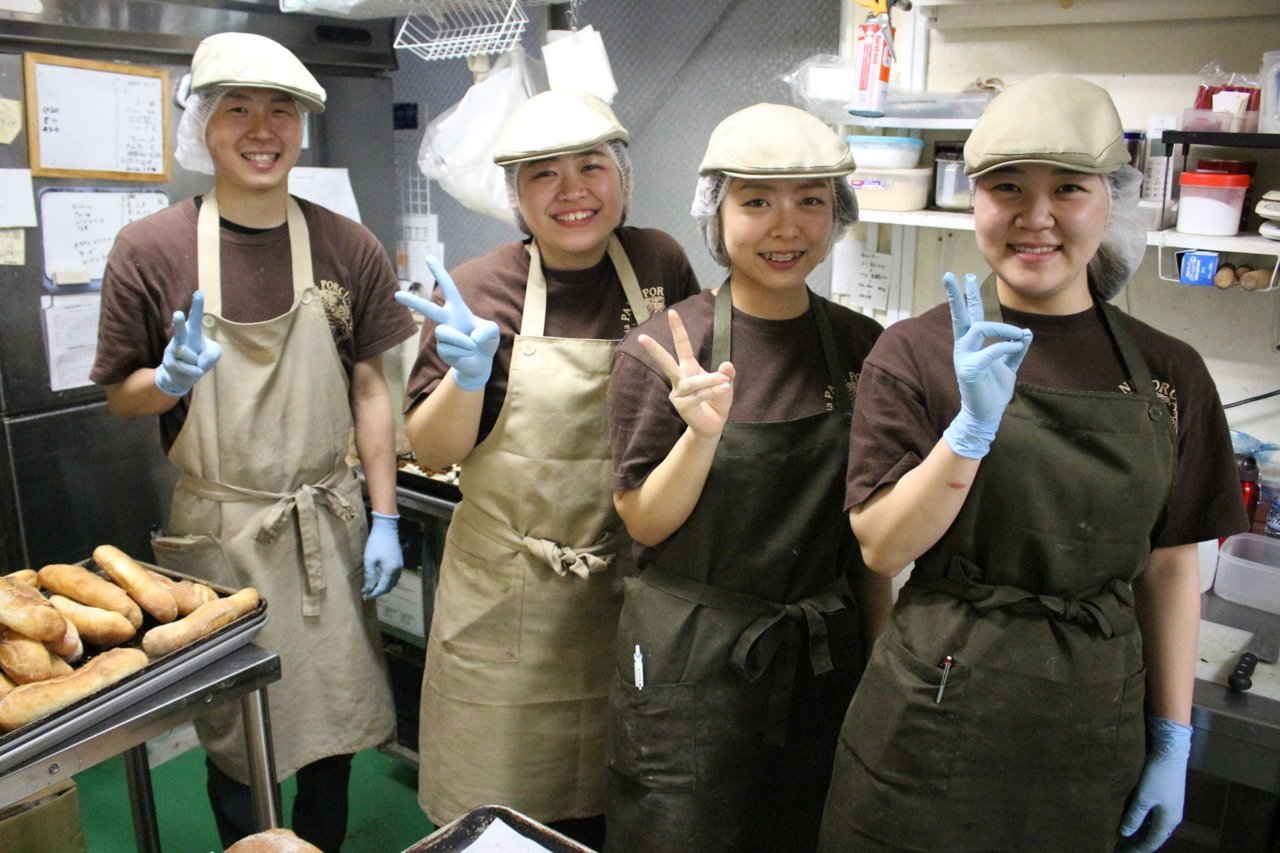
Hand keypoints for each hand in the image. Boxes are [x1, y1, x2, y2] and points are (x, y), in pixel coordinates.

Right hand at [155, 291, 221, 396]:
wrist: (181, 376)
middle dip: (178, 322)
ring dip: (194, 360)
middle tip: (178, 314)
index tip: (199, 292)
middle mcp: (181, 337)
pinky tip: (193, 371)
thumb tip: (197, 361)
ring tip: (196, 363)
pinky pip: (185, 368)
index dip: (197, 305)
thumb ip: (212, 355)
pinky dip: (193, 371)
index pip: (195, 316)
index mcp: (193, 331)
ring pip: (183, 352)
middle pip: (179, 329)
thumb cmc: (200, 359)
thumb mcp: (213, 354)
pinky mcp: (169, 362)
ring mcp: (173, 349)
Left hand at [362, 512, 402, 599]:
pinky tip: (379, 579)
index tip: (365, 597)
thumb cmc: (376, 543)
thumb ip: (370, 576)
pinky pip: (394, 576)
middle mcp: (398, 570)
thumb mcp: (369, 560)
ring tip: (371, 587)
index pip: (382, 588)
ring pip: (392, 582)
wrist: (386, 528)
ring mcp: (400, 566)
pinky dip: (386, 581)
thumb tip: (369, 589)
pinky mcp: (399, 562)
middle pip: (389, 587)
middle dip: (378, 592)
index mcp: (390, 570)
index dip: (374, 594)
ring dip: (383, 587)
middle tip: (367, 594)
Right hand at [395, 257, 498, 391]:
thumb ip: (488, 330)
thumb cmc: (484, 341)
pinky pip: (450, 349)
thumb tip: (472, 337)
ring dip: (463, 341)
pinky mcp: (441, 350)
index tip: (428, 258)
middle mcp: (446, 320)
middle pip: (428, 309)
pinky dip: (464, 352)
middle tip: (397, 295)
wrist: (481, 362)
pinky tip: (467, 354)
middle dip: (413, 302)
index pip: (448, 287)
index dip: (439, 273)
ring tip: (472, 346)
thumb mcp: (493, 332)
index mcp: (457, 308)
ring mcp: (442, 336)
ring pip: (444, 333)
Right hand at [637, 309, 734, 439]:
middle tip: (642, 337)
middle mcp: (680, 379)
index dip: (678, 329)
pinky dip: (712, 392)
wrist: (712, 425)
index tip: (672, 312)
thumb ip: (726, 373)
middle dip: (654, 349)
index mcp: (688, 368)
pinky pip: (699, 395)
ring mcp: (679, 393)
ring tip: (725, 382)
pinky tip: (724, 389)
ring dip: (710, 381)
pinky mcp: (682, 406)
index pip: (682, 346)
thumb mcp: (726, 384)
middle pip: (665, 362)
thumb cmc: (716, 402)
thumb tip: (727, 364)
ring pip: (693, 382)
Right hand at [939, 272, 1031, 458]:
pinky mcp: (968, 369)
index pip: (969, 315)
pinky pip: (990, 351)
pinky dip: (1006, 347)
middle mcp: (964, 347)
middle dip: (955, 294)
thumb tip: (1025, 332)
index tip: (965, 276)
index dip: (968, 296)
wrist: (986, 414)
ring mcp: (963, 357)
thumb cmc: (993, 391)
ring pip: (979, 328)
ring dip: (1002, 328)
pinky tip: (1016, 346)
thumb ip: (1015, 349)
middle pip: (959, 315)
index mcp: (972, 344)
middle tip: (950, 275)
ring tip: (1016, 335)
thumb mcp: (1008, 366)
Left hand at [1118, 717, 1191, 851]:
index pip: (1152, 842)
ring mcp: (1172, 806)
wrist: (1171, 752)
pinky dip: (1144, 820)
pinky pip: (1155, 815)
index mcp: (1168, 821)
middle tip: (1122, 846)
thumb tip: (1125, 834)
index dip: (1138, 849)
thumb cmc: (1157, 776)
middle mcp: (1173, 817)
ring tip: (1125, 834)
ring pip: (1155, 825)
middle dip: (1139, 842)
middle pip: (1155, 835)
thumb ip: (1134, 817)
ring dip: (1141, 830)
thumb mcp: (1143, 798)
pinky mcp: (1168, 796)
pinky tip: (1133, 818)